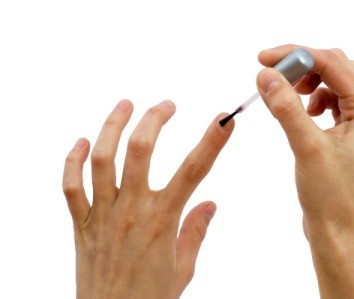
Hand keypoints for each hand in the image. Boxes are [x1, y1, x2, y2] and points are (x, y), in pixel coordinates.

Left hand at [62, 100, 233, 298]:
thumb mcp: (183, 268)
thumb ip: (195, 232)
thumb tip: (209, 204)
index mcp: (163, 220)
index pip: (194, 170)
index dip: (212, 141)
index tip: (225, 119)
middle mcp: (132, 210)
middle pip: (141, 151)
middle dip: (155, 119)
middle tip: (167, 105)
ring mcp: (103, 215)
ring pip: (102, 159)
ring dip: (112, 127)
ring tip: (125, 105)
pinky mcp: (81, 224)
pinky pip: (70, 187)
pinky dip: (72, 161)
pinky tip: (82, 142)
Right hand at [257, 45, 353, 297]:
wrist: (337, 229)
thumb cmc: (329, 195)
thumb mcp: (306, 147)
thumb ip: (286, 108)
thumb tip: (266, 75)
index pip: (332, 63)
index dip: (296, 54)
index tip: (264, 58)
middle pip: (335, 68)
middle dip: (302, 66)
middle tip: (272, 75)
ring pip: (333, 83)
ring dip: (307, 83)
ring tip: (287, 97)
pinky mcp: (349, 132)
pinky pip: (331, 101)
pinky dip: (311, 99)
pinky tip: (302, 114)